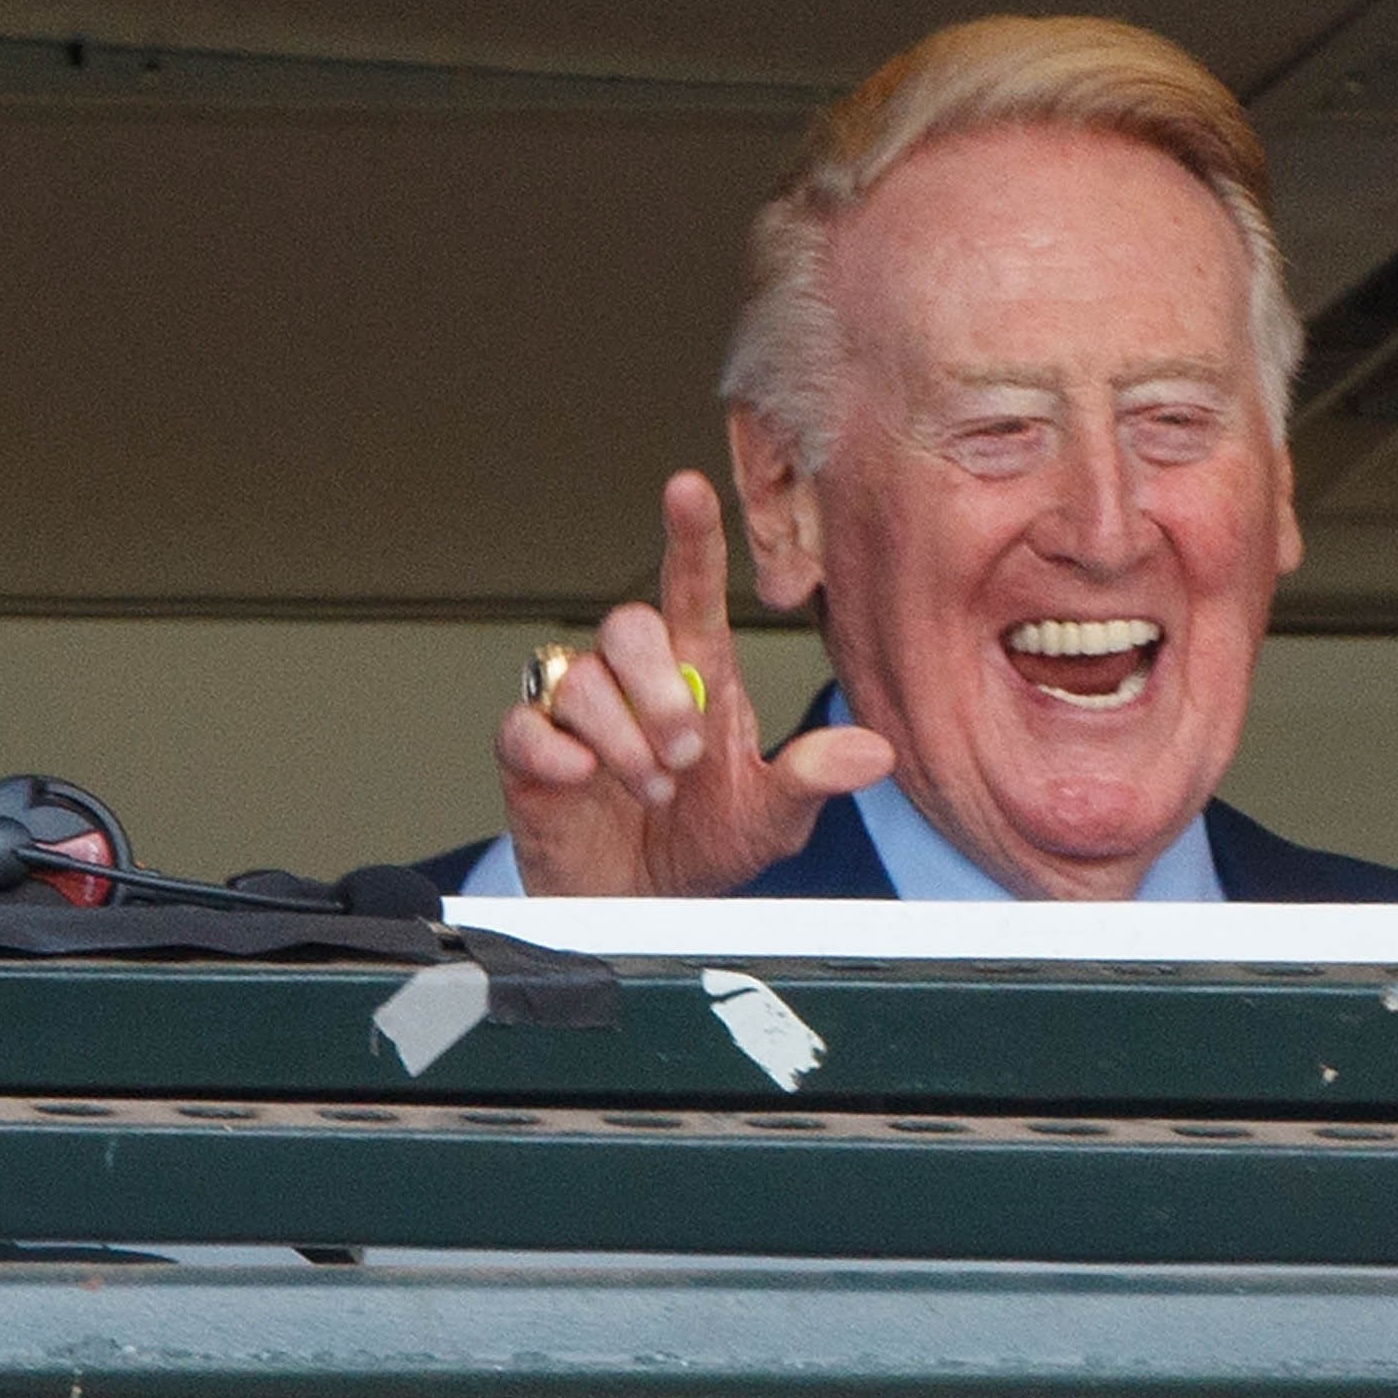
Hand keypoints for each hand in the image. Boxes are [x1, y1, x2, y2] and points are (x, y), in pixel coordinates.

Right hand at [496, 469, 893, 894]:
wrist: (640, 909)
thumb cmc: (704, 843)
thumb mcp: (771, 818)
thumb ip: (810, 780)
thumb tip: (874, 752)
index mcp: (698, 672)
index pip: (691, 586)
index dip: (690, 536)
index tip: (687, 487)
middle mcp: (634, 680)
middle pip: (629, 625)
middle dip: (660, 689)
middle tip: (685, 757)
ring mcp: (578, 714)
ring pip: (580, 678)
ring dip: (622, 739)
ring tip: (653, 790)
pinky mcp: (531, 754)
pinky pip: (523, 724)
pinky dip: (553, 751)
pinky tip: (580, 778)